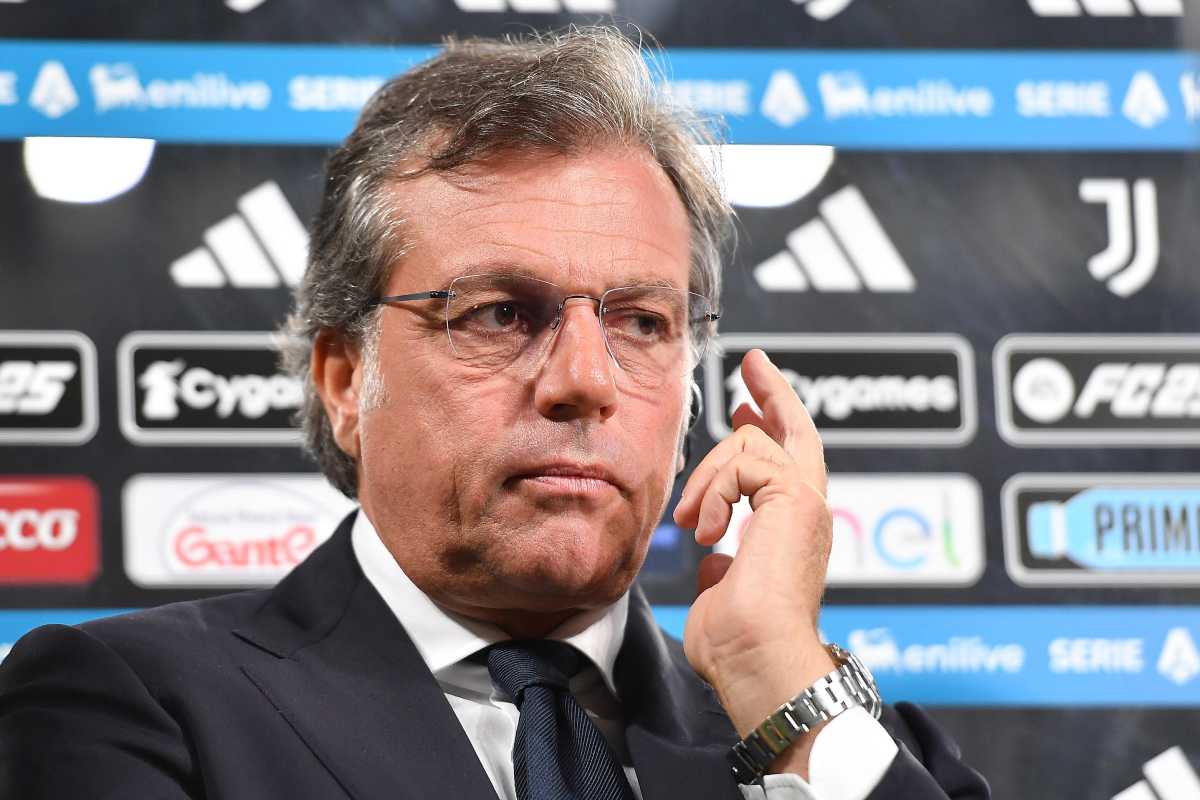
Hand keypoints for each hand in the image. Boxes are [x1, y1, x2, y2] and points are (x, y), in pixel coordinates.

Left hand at [673, 349, 835, 776]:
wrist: (758, 663)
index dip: (769, 424)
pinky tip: (706, 529)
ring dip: (708, 478)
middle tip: (752, 362)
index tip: (747, 401)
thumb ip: (722, 566)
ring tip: (692, 523)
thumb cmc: (737, 646)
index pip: (786, 463)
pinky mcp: (796, 498)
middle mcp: (808, 510)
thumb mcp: (721, 592)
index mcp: (793, 530)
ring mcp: (807, 501)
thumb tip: (714, 558)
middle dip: (771, 390)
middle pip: (796, 429)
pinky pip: (744, 462)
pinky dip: (714, 491)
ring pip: (751, 444)